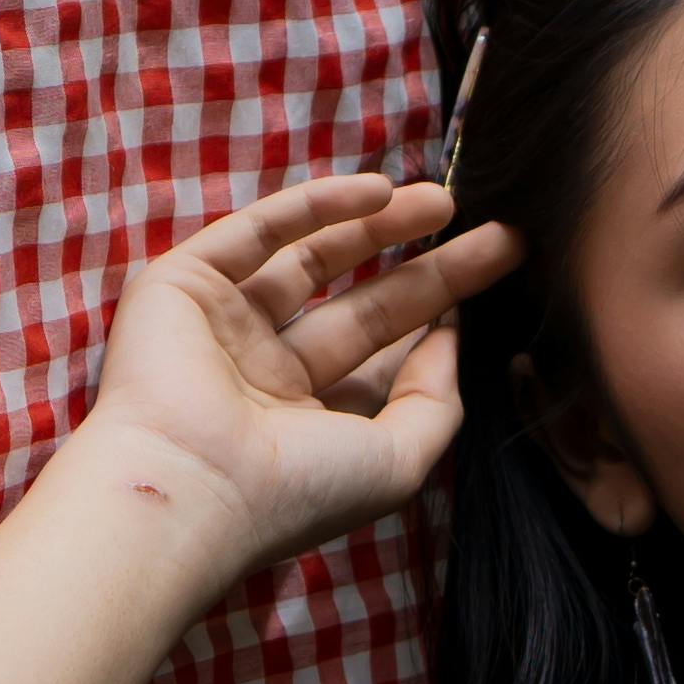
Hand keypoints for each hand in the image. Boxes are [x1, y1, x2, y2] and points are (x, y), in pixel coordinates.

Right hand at [71, 176, 523, 571]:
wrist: (192, 485)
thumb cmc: (296, 491)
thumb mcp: (398, 461)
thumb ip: (435, 401)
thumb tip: (451, 337)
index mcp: (307, 427)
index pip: (381, 363)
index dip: (436, 324)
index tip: (489, 294)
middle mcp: (265, 377)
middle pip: (363, 308)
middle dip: (428, 271)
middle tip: (497, 236)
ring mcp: (225, 328)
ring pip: (314, 260)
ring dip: (380, 226)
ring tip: (446, 201)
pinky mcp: (186, 283)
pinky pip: (260, 231)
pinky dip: (317, 206)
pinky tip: (381, 192)